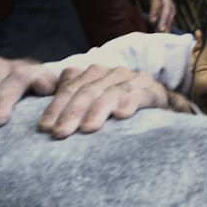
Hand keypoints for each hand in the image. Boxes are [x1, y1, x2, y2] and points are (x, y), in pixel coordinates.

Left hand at [37, 64, 193, 138]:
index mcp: (95, 73)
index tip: (45, 127)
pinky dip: (129, 103)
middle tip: (60, 133)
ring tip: (86, 129)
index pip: (71, 85)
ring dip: (97, 110)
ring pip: (111, 92)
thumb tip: (44, 111)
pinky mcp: (154, 92)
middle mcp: (113, 73)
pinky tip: (121, 115)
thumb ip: (72, 99)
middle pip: (88, 89)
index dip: (56, 105)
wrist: (162, 109)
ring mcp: (134, 81)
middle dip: (72, 111)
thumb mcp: (94, 103)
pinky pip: (140, 96)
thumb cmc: (120, 109)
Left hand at [111, 0, 175, 31]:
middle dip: (165, 18)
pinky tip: (166, 24)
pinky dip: (170, 15)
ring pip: (170, 6)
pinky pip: (170, 5)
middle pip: (167, 4)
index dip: (156, 9)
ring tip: (165, 33)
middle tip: (161, 31)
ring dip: (169, 19)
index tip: (152, 20)